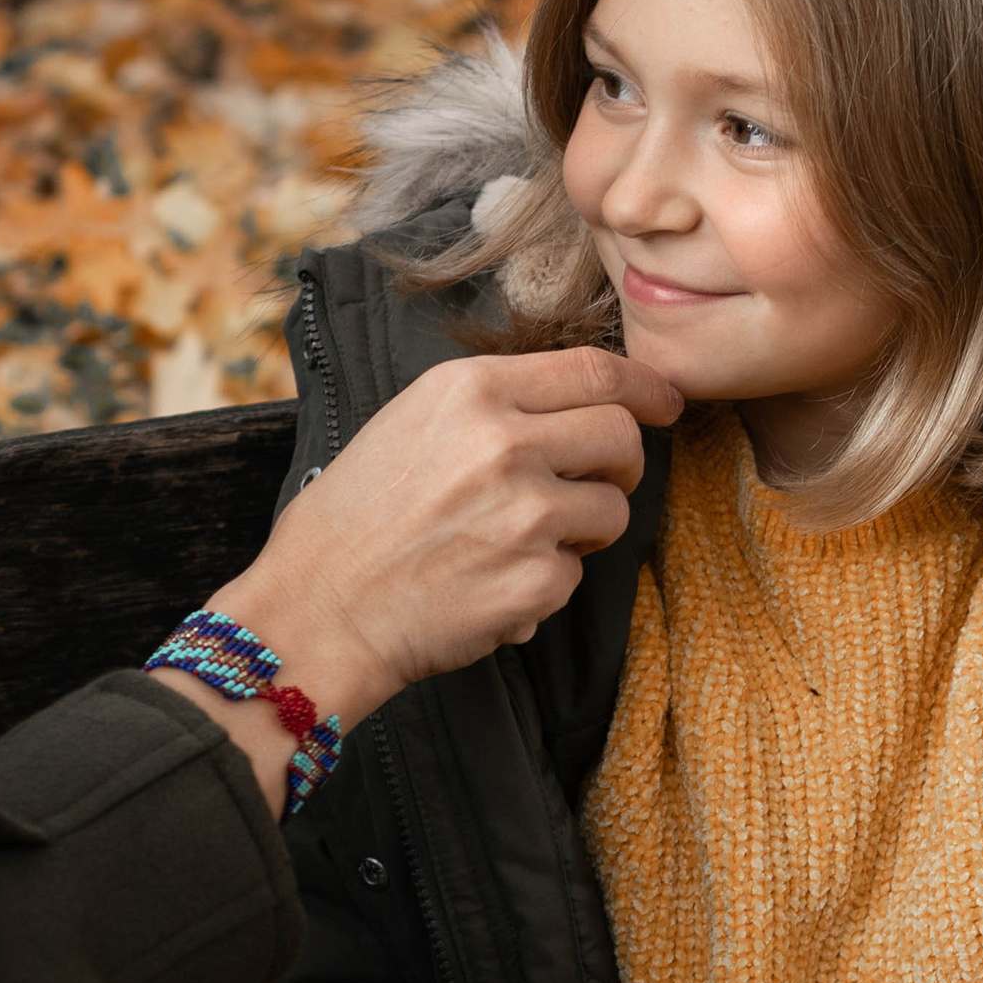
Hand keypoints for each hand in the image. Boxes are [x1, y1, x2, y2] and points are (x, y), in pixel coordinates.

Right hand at [155, 349, 679, 814]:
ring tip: (524, 544)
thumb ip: (493, 408)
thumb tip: (581, 407)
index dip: (645, 386)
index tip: (665, 401)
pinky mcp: (535, 579)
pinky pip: (575, 575)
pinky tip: (491, 587)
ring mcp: (525, 513)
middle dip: (624, 463)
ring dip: (586, 530)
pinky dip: (544, 586)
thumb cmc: (353, 522)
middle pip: (622, 435)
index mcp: (470, 391)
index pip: (594, 370)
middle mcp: (503, 442)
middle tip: (599, 484)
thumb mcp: (410, 425)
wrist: (317, 612)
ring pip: (613, 509)